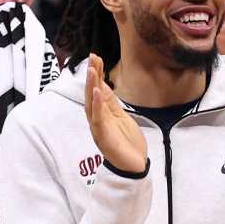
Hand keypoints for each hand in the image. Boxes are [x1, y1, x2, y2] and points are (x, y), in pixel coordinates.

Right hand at [84, 55, 146, 174]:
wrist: (134, 166)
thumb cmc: (127, 143)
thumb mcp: (122, 118)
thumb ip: (111, 103)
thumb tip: (103, 86)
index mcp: (104, 114)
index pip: (98, 90)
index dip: (97, 74)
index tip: (96, 58)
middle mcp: (98, 119)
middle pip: (92, 94)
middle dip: (92, 76)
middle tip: (92, 57)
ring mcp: (99, 127)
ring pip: (92, 104)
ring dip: (91, 86)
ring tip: (92, 70)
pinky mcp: (103, 136)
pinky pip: (98, 118)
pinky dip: (97, 105)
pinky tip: (96, 92)